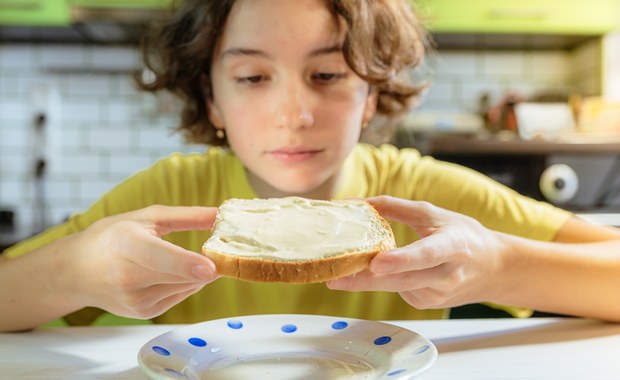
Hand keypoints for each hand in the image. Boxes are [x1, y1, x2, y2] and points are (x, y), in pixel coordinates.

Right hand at [68, 205, 218, 319]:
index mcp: (127, 244)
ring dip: (197, 273)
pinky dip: (185, 283)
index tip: (211, 267)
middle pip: (182, 275)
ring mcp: (135, 300)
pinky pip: (181, 295)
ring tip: (188, 258)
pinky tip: (170, 272)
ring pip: (187, 286)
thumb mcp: (147, 217)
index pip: (160, 257)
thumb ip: (186, 216)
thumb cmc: (111, 237)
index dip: (187, 264)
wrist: (76, 271)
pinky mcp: (143, 313)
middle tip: (220, 249)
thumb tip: (220, 214)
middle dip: (207, 263)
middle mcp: (128, 277)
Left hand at [327, 196, 508, 309]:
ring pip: (395, 288)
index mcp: (453, 245)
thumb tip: (356, 202)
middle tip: (335, 279)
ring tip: (338, 275)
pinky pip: (398, 291)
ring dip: (366, 282)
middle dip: (366, 281)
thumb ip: (395, 208)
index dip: (402, 260)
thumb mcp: (433, 214)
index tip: (378, 263)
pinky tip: (383, 271)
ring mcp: (438, 294)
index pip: (426, 254)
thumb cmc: (462, 235)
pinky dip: (384, 281)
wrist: (494, 268)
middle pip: (402, 280)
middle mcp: (447, 274)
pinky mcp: (427, 304)